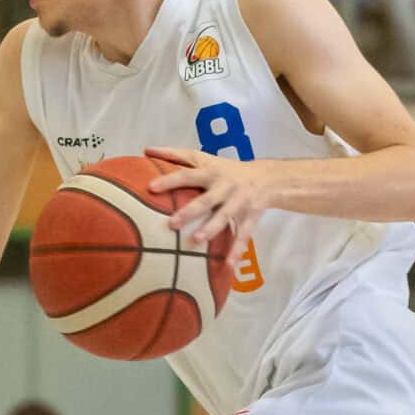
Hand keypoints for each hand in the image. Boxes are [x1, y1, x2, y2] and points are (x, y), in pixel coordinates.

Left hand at [144, 146, 272, 248]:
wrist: (268, 177)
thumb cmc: (227, 170)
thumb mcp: (205, 158)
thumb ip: (176, 156)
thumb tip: (147, 149)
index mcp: (211, 172)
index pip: (187, 175)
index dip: (170, 180)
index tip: (151, 187)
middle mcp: (225, 186)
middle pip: (206, 199)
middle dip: (190, 211)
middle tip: (171, 224)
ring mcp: (239, 202)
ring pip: (225, 216)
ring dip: (212, 228)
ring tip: (196, 240)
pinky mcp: (250, 216)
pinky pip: (244, 234)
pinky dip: (237, 250)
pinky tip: (230, 264)